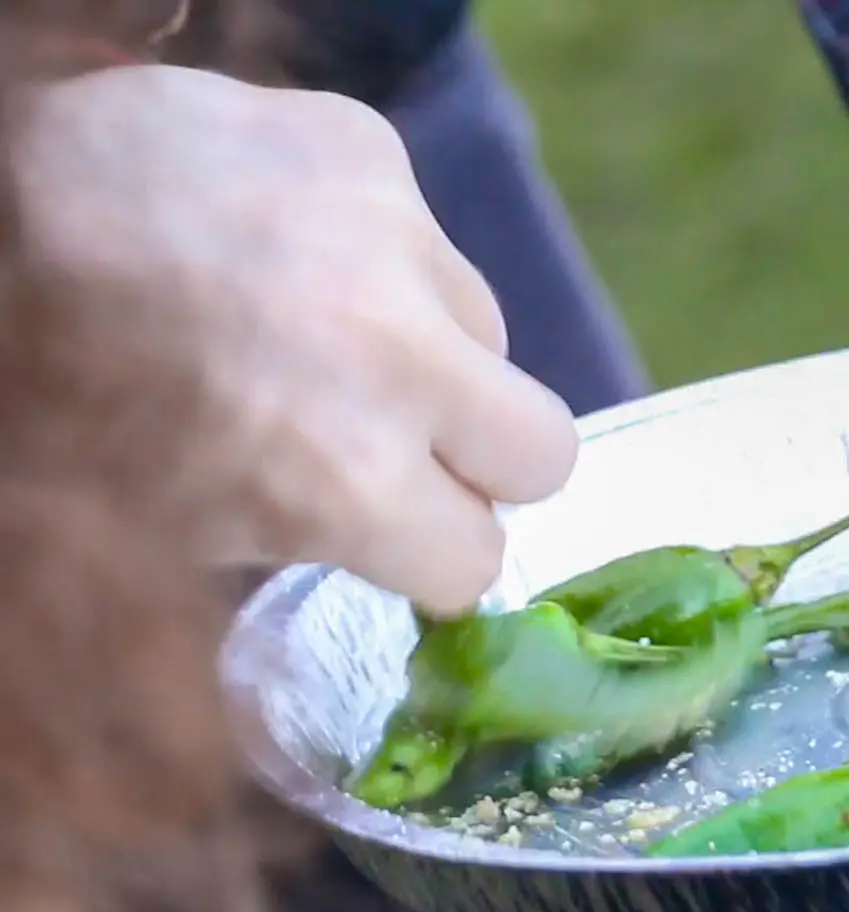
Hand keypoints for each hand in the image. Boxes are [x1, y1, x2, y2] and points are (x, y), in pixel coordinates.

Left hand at [12, 65, 578, 615]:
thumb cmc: (50, 398)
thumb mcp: (167, 529)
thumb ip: (305, 553)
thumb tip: (394, 569)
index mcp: (344, 479)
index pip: (479, 559)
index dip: (428, 558)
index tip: (395, 545)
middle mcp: (397, 362)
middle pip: (544, 453)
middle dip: (479, 467)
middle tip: (402, 452)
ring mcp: (393, 243)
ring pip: (487, 335)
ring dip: (427, 353)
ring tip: (314, 333)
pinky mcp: (369, 152)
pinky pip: (423, 238)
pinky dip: (372, 258)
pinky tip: (283, 252)